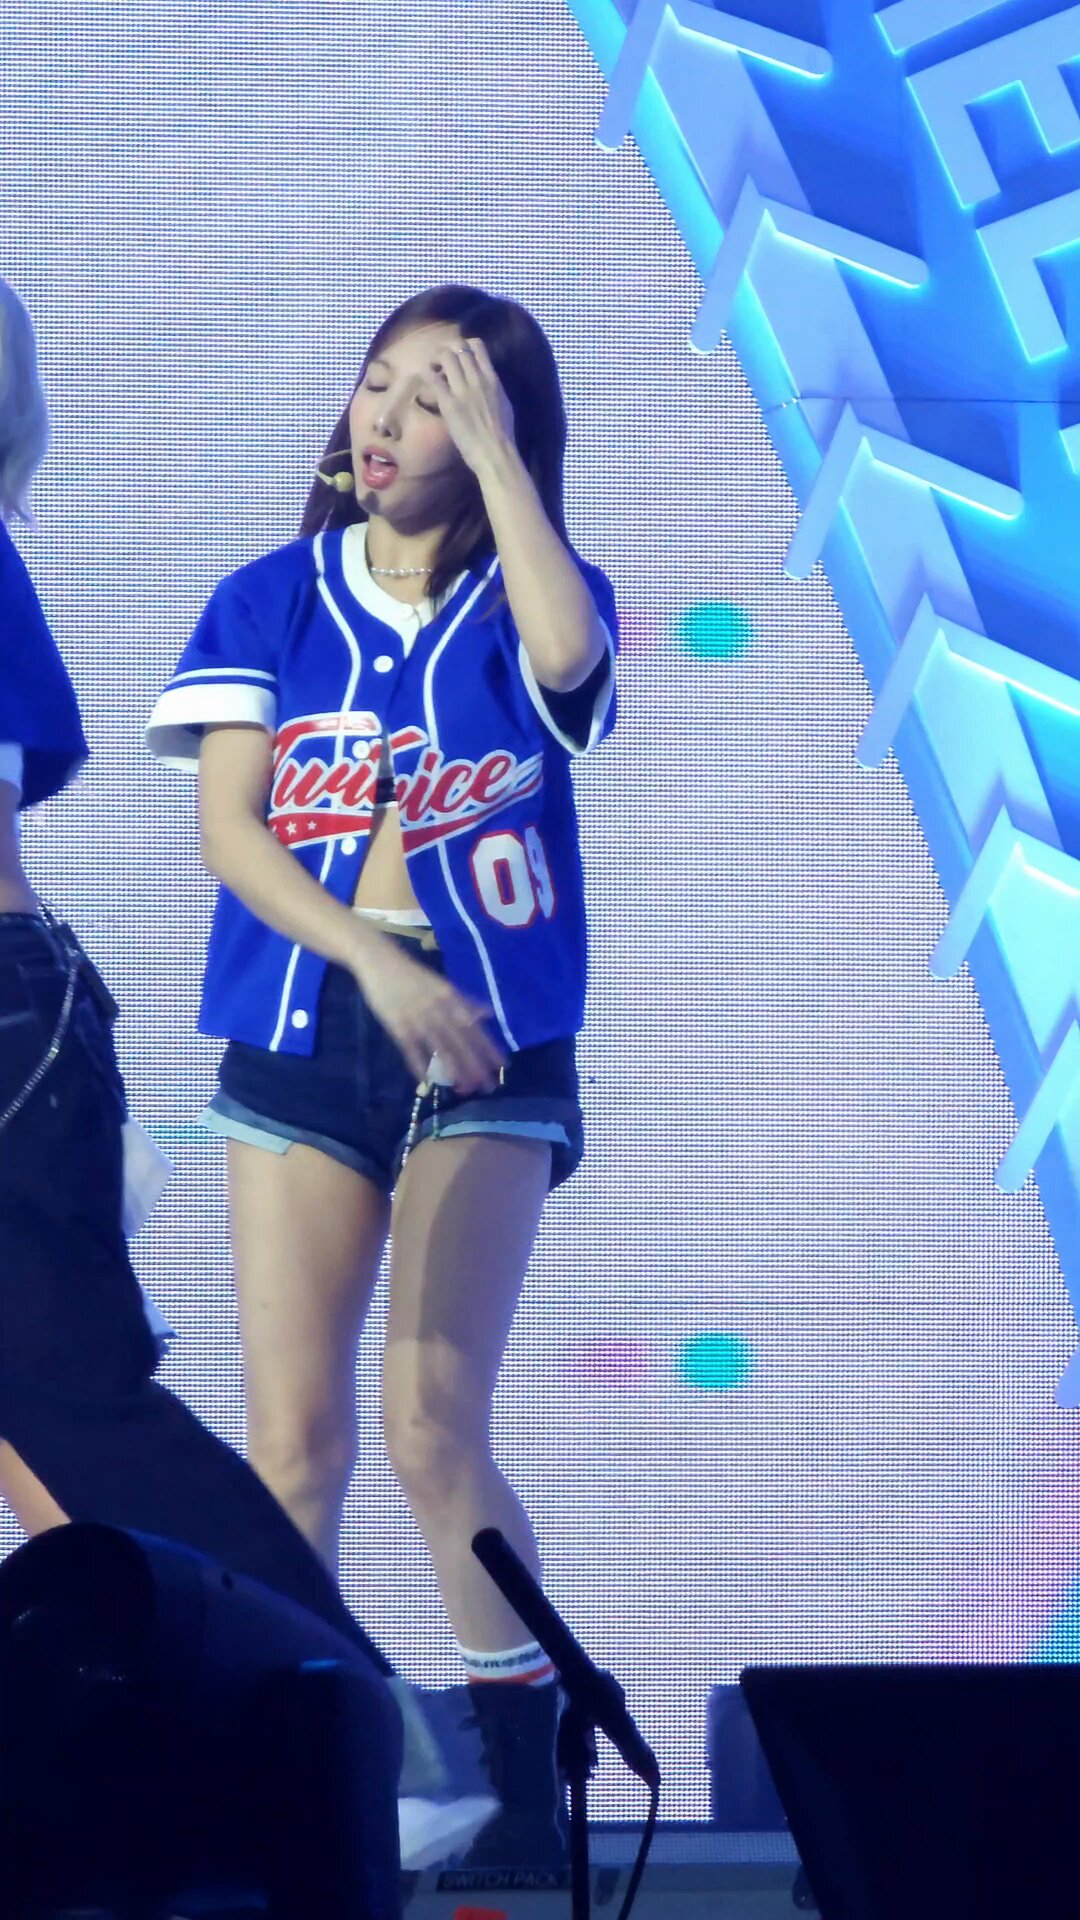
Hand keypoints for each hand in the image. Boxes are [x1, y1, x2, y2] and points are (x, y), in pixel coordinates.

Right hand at [350, 933, 504, 1094]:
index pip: (475, 1028)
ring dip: (453, 1069)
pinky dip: (419, 1066)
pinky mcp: (398, 1026)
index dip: (489, 1047)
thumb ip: (466, 1001)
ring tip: (465, 1088)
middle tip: (489, 1087)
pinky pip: (411, 1050)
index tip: (503, 1066)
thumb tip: (489, 1014)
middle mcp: (439, 1010)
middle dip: (476, 1065)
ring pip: (440, 1049)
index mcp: (451, 999)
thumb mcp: (443, 985)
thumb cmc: (413, 975)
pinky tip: (427, 1082)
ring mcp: (418, 1019)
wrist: (381, 962)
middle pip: (461, 1042)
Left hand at [430, 337, 515, 476]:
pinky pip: (432, 378)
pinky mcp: (448, 403)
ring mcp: (462, 390)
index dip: (464, 345)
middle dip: (447, 350)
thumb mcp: (504, 404)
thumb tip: (487, 382)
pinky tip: (426, 378)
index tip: (459, 356)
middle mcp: (477, 379)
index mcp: (492, 379)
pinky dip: (427, 372)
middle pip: (458, 347)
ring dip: (436, 358)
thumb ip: (493, 389)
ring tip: (434, 370)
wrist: (495, 453)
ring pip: (445, 356)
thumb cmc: (503, 434)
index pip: (477, 346)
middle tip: (442, 362)